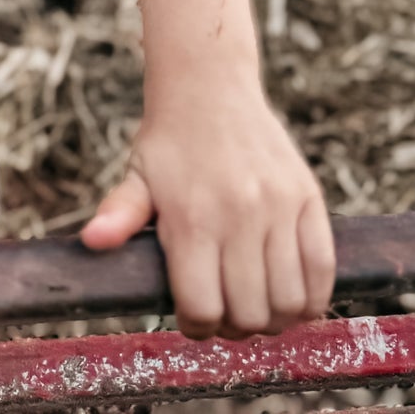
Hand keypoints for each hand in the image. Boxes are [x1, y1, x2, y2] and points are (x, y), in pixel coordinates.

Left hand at [81, 88, 333, 339]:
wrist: (210, 86)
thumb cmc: (170, 141)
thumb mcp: (138, 176)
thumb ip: (120, 214)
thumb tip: (91, 241)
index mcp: (191, 217)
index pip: (203, 308)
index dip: (197, 326)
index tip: (194, 318)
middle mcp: (238, 215)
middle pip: (249, 313)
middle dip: (234, 327)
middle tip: (226, 314)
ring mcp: (278, 207)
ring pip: (289, 300)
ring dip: (274, 318)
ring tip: (258, 306)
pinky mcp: (309, 198)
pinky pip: (323, 269)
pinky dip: (312, 298)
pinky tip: (292, 296)